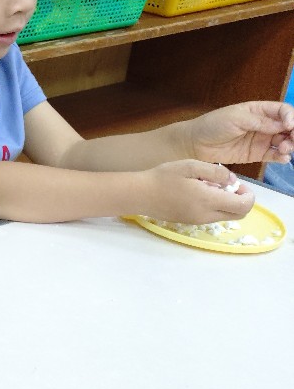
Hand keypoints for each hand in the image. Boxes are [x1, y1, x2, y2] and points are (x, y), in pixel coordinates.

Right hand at [141, 160, 255, 223]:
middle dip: (241, 201)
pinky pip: (211, 217)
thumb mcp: (190, 166)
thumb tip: (232, 181)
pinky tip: (199, 194)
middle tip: (229, 186)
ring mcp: (197, 221)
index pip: (243, 206)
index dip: (248, 195)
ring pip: (225, 216)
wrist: (139, 194)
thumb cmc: (162, 177)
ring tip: (211, 187)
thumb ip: (216, 172)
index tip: (238, 184)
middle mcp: (206, 215)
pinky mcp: (189, 222)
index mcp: (208, 201)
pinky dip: (214, 207)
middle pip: (238, 215)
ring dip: (227, 204)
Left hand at [187, 101, 293, 164]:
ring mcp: (261, 139)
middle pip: (288, 127)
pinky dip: (282, 157)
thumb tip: (282, 125)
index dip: (290, 117)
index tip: (289, 126)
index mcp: (258, 110)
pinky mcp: (257, 154)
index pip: (283, 111)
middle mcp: (263, 124)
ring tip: (284, 149)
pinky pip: (275, 155)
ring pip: (285, 141)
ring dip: (290, 145)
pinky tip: (283, 158)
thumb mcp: (235, 118)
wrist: (195, 144)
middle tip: (292, 140)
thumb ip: (259, 122)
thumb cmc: (212, 125)